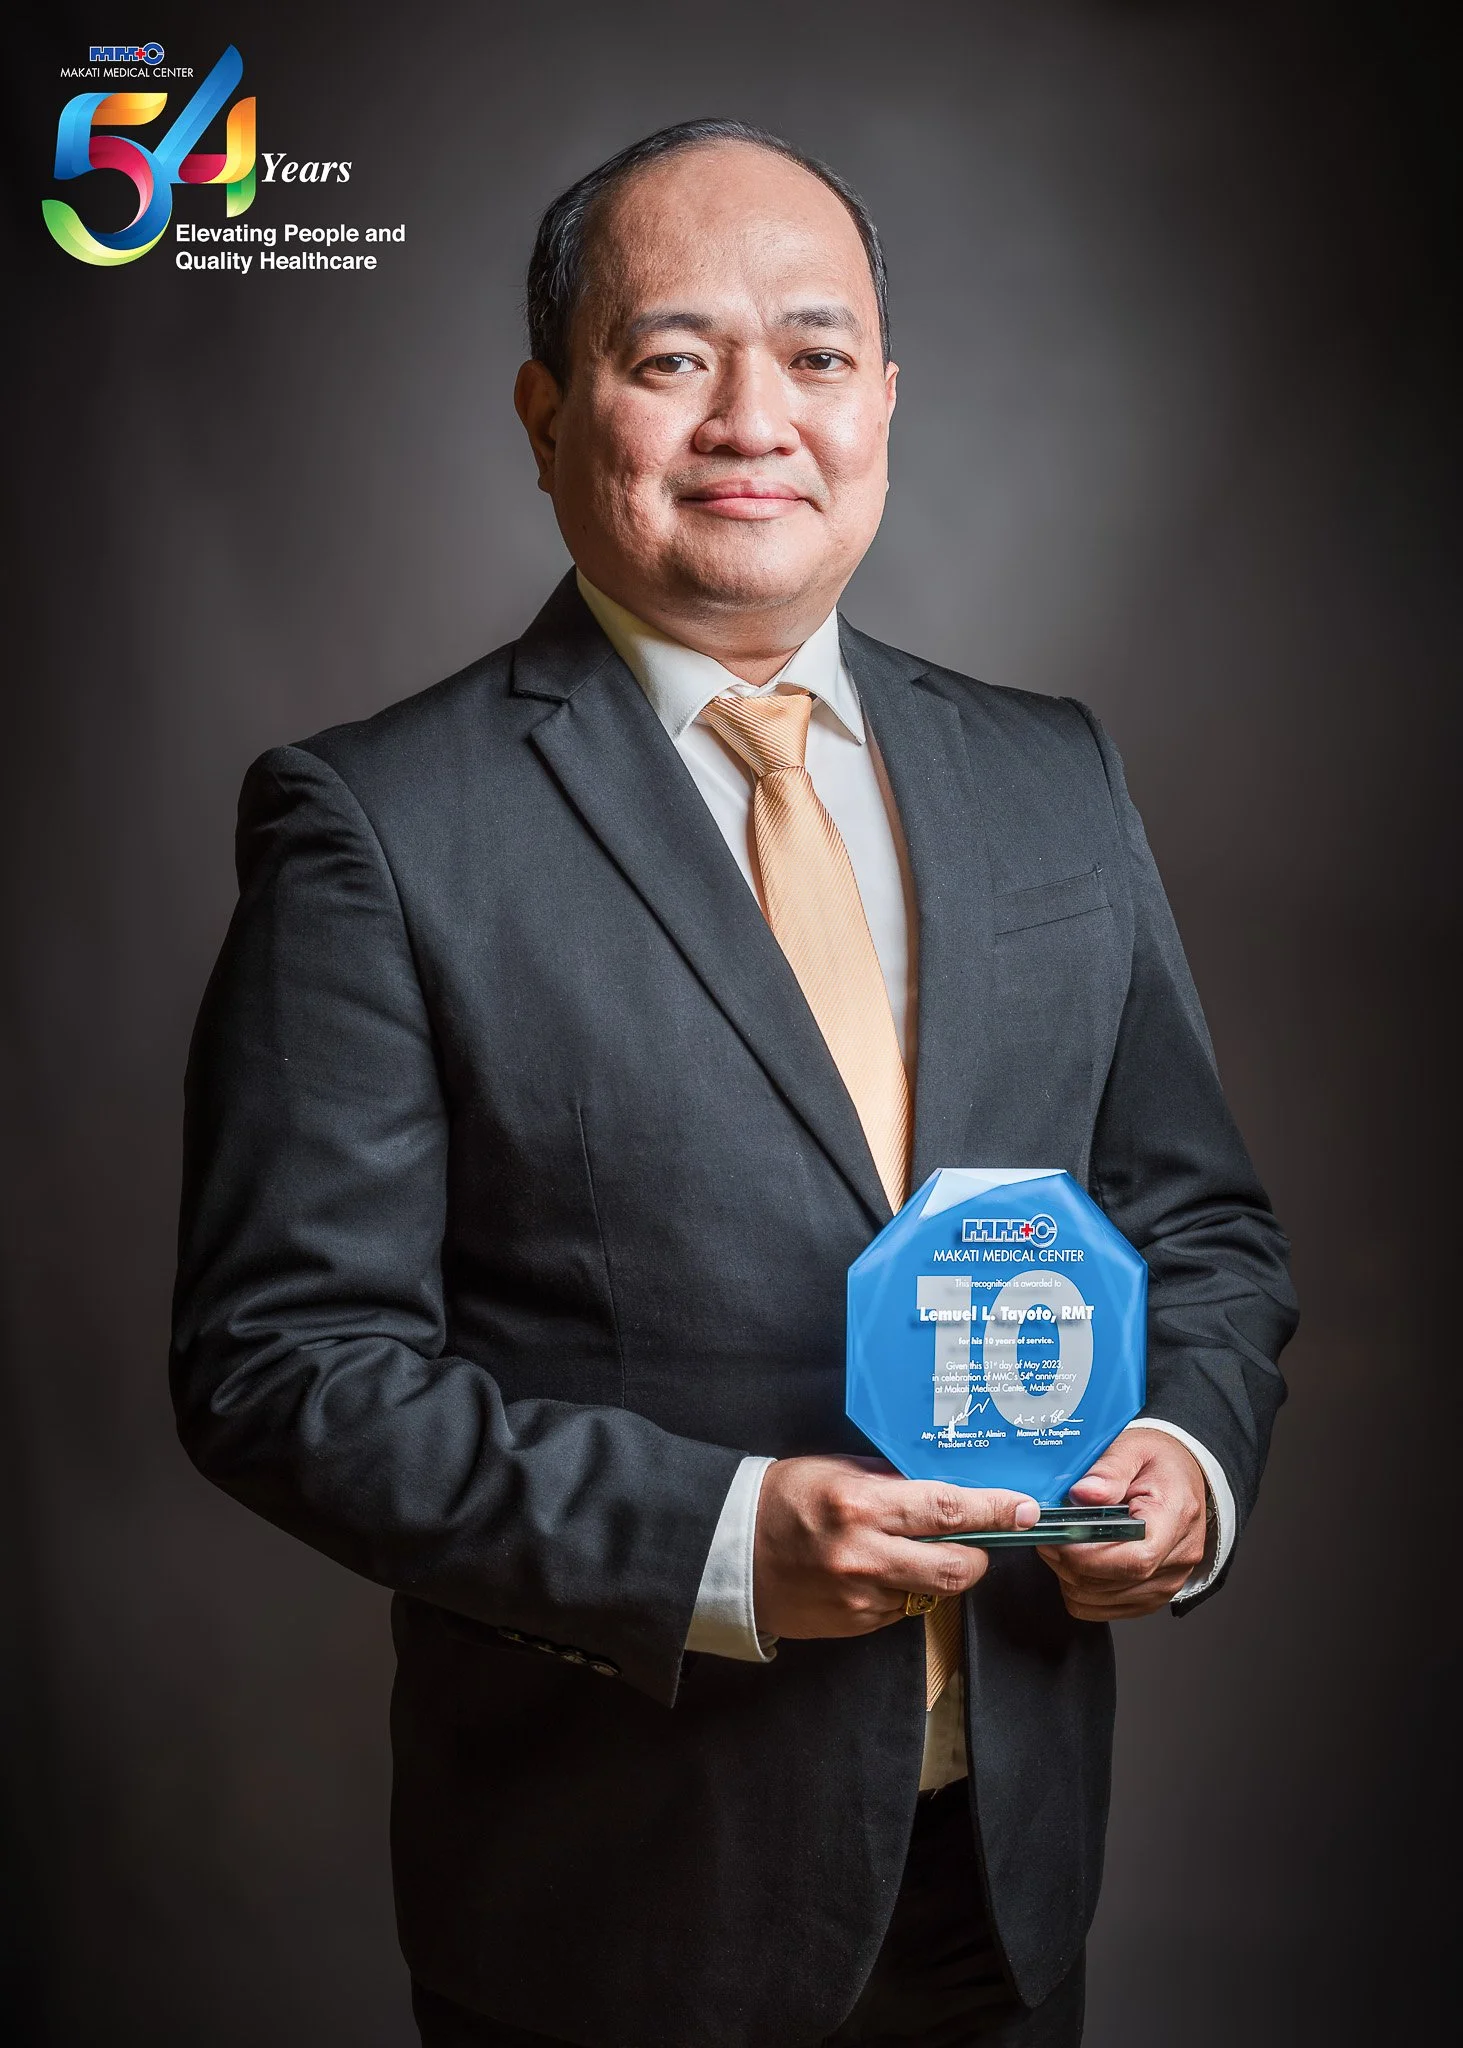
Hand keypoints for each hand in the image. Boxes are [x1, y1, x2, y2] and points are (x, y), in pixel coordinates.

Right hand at [752, 1454, 1039, 1639]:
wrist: (728, 1550)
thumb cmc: (783, 1498)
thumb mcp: (838, 1471)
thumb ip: (893, 1481)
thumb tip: (949, 1488)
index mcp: (862, 1506)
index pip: (948, 1510)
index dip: (994, 1511)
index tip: (1024, 1509)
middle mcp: (864, 1555)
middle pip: (956, 1568)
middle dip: (979, 1555)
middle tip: (981, 1540)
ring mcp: (859, 1597)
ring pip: (931, 1592)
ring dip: (937, 1573)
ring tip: (911, 1549)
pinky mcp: (853, 1625)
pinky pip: (900, 1610)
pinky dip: (902, 1590)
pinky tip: (877, 1571)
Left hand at [1038, 1426, 1208, 1620]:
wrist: (1182, 1478)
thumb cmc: (1157, 1463)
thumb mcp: (1132, 1449)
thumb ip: (1108, 1471)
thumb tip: (1083, 1494)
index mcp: (1175, 1517)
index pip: (1134, 1558)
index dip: (1087, 1554)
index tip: (1058, 1536)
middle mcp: (1177, 1558)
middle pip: (1111, 1582)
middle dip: (1067, 1561)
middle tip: (1049, 1533)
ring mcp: (1167, 1583)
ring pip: (1099, 1599)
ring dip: (1069, 1575)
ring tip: (1063, 1543)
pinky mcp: (1152, 1596)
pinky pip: (1102, 1609)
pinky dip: (1080, 1589)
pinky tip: (1079, 1560)